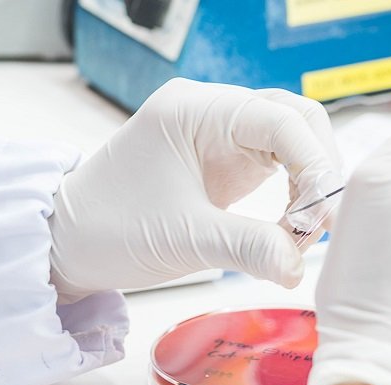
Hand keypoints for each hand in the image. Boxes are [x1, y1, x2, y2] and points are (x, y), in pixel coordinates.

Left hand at [48, 78, 340, 303]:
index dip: (313, 164)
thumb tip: (298, 267)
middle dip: (318, 169)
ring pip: (293, 139)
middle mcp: (211, 110)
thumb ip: (248, 248)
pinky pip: (279, 162)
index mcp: (194, 110)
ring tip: (304, 230)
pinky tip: (291, 224)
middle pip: (296, 119)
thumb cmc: (109, 229)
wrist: (69, 242)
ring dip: (310, 182)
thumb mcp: (184, 239)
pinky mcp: (227, 156)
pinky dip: (295, 191)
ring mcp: (220, 131)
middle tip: (320, 223)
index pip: (279, 118)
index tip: (321, 213)